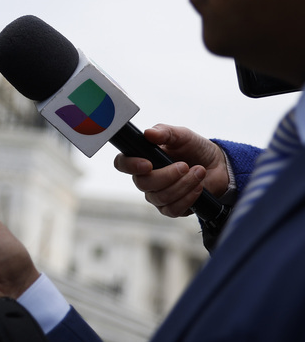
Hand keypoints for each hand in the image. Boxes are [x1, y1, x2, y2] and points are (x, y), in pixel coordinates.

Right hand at [112, 124, 228, 217]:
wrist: (218, 165)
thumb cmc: (195, 148)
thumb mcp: (182, 135)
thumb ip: (165, 132)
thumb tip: (148, 133)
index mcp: (142, 158)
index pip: (122, 164)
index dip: (130, 166)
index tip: (148, 163)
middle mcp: (146, 179)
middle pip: (143, 183)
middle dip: (167, 175)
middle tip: (185, 165)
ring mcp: (157, 195)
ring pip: (161, 197)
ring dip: (183, 185)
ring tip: (199, 172)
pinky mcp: (172, 208)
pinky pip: (173, 209)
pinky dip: (188, 198)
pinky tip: (199, 187)